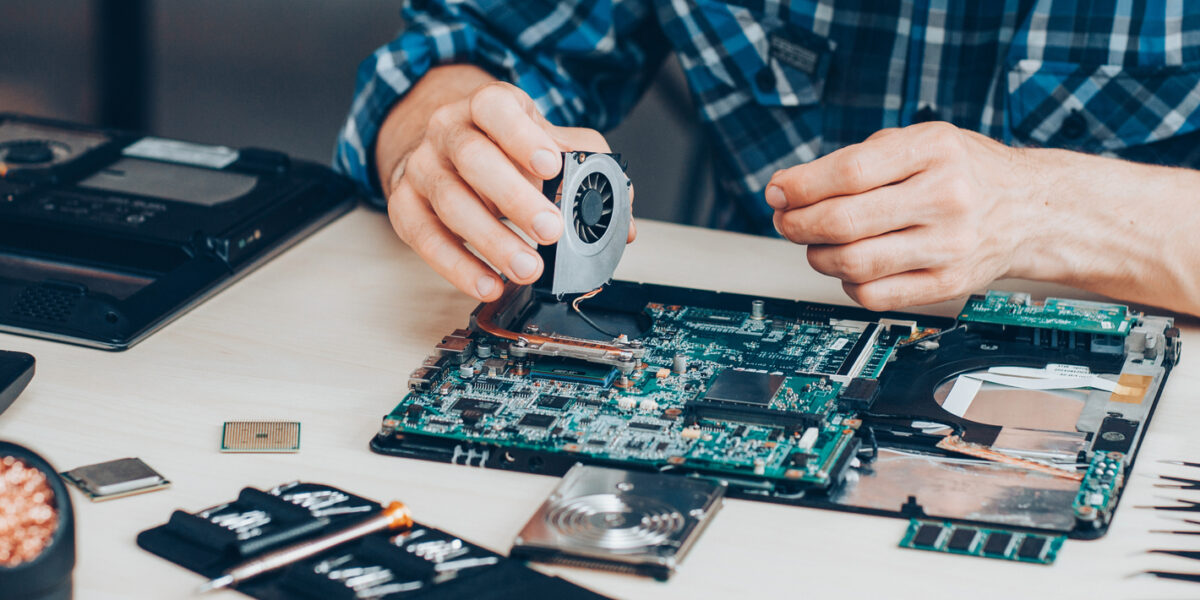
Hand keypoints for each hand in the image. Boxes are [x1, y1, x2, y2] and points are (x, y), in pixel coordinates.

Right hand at [386, 80, 631, 301]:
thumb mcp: (546, 142)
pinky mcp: (405, 205)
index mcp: (487, 106)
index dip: (522, 136)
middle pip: (473, 157)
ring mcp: (423, 167)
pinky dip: (457, 266)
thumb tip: (622, 219)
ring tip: (528, 269)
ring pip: (450, 201)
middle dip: (514, 197)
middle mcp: (448, 131)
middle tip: (551, 231)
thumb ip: (586, 169)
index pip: (496, 108)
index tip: (552, 166)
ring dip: (492, 241)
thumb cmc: (503, 148)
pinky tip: (488, 283)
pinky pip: (425, 238)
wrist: (444, 149)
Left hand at [766, 122, 1042, 310]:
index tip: (777, 192)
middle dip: (798, 224)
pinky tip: (850, 267)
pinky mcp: (948, 285)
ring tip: (817, 244)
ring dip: (817, 256)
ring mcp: (950, 246)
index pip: (850, 172)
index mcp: (934, 150)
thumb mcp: (919, 141)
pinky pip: (874, 296)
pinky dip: (848, 284)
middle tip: (785, 221)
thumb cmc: (961, 171)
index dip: (801, 186)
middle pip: (845, 221)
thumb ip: (857, 160)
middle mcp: (946, 197)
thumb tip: (786, 190)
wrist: (1029, 209)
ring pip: (853, 263)